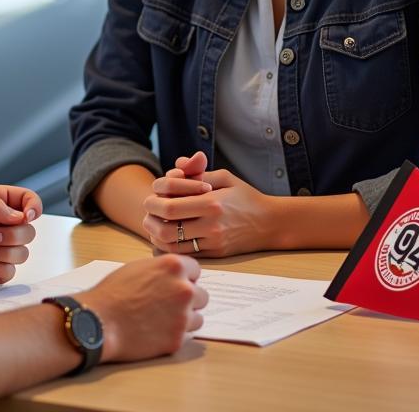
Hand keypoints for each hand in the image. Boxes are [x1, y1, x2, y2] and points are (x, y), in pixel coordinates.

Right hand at [80, 255, 206, 362]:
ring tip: (162, 319)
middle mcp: (184, 289)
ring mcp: (183, 315)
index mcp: (174, 266)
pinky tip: (158, 331)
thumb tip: (174, 276)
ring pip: (198, 317)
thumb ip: (162, 270)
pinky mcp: (178, 339)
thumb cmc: (113, 292)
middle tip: (168, 304)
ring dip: (185, 318)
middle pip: (201, 295)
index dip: (184, 278)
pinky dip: (176, 334)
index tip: (174, 284)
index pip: (195, 270)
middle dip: (188, 299)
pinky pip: (187, 336)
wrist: (99, 320)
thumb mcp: (139, 267)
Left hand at [141, 151, 277, 256]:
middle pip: (166, 226)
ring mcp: (212, 242)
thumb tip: (175, 165)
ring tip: (154, 223)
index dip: (155, 198)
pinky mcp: (215, 254)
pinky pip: (184, 253)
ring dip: (156, 233)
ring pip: (171, 244)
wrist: (270, 223)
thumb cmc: (245, 196)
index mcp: (211, 202)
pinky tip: (167, 235)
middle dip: (150, 216)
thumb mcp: (224, 177)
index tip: (155, 193)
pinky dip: (170, 246)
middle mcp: (211, 225)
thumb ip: (197, 172)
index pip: (170, 205)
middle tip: (148, 210)